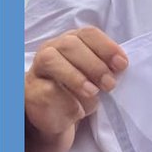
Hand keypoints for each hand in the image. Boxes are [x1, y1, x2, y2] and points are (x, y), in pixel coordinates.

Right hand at [26, 27, 128, 147]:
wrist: (59, 117)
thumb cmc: (82, 91)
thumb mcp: (97, 77)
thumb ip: (107, 67)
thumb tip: (119, 67)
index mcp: (73, 40)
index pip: (88, 34)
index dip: (106, 47)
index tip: (122, 65)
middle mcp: (52, 48)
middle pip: (70, 45)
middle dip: (94, 64)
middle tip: (109, 84)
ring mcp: (37, 68)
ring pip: (51, 60)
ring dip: (76, 77)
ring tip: (92, 93)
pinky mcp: (29, 90)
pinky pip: (45, 89)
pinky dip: (65, 99)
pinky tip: (77, 109)